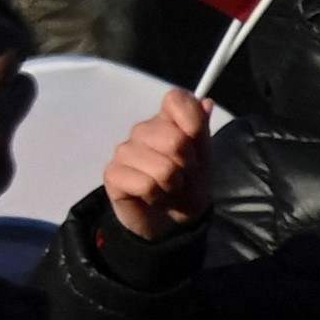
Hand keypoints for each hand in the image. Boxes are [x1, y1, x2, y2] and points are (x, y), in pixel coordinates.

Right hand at [101, 86, 212, 244]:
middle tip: (183, 174)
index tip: (195, 142)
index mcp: (166, 120)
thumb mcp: (204, 157)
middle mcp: (142, 131)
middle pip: (174, 139)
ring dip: (173, 184)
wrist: (173, 219)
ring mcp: (124, 151)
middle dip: (187, 165)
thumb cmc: (189, 183)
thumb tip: (206, 103)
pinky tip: (152, 196)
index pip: (176, 99)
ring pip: (162, 166)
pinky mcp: (113, 174)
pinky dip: (157, 196)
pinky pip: (145, 184)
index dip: (192, 122)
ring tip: (168, 187)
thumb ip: (202, 129)